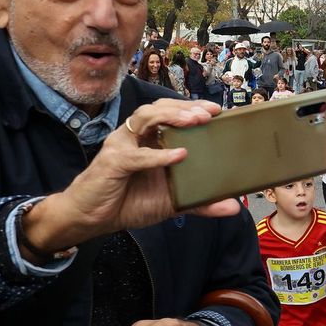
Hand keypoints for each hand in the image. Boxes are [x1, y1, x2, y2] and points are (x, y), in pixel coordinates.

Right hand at [21, 100, 237, 254]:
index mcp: (148, 140)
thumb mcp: (171, 202)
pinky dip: (157, 154)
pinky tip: (178, 155)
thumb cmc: (129, 202)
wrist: (92, 218)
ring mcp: (121, 146)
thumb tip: (234, 207)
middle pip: (158, 108)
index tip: (217, 110)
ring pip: (144, 118)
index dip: (191, 107)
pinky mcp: (112, 162)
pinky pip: (136, 155)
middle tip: (209, 113)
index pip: (169, 112)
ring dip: (171, 117)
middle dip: (184, 107)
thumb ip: (201, 203)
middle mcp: (134, 137)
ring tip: (195, 122)